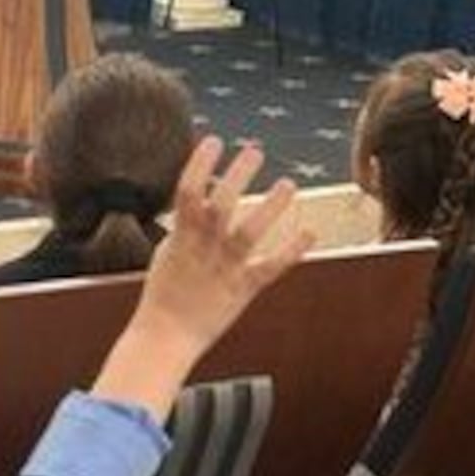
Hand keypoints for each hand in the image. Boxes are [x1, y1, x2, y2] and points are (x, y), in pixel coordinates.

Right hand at [93, 137, 310, 417]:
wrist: (166, 335)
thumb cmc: (165, 291)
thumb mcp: (168, 250)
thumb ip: (186, 223)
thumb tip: (202, 193)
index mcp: (181, 236)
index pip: (187, 190)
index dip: (199, 162)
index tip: (213, 140)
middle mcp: (203, 248)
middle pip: (221, 204)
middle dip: (237, 175)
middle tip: (255, 150)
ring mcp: (225, 268)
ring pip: (248, 232)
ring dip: (269, 207)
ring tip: (288, 184)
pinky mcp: (243, 288)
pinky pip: (270, 268)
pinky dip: (292, 251)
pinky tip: (310, 232)